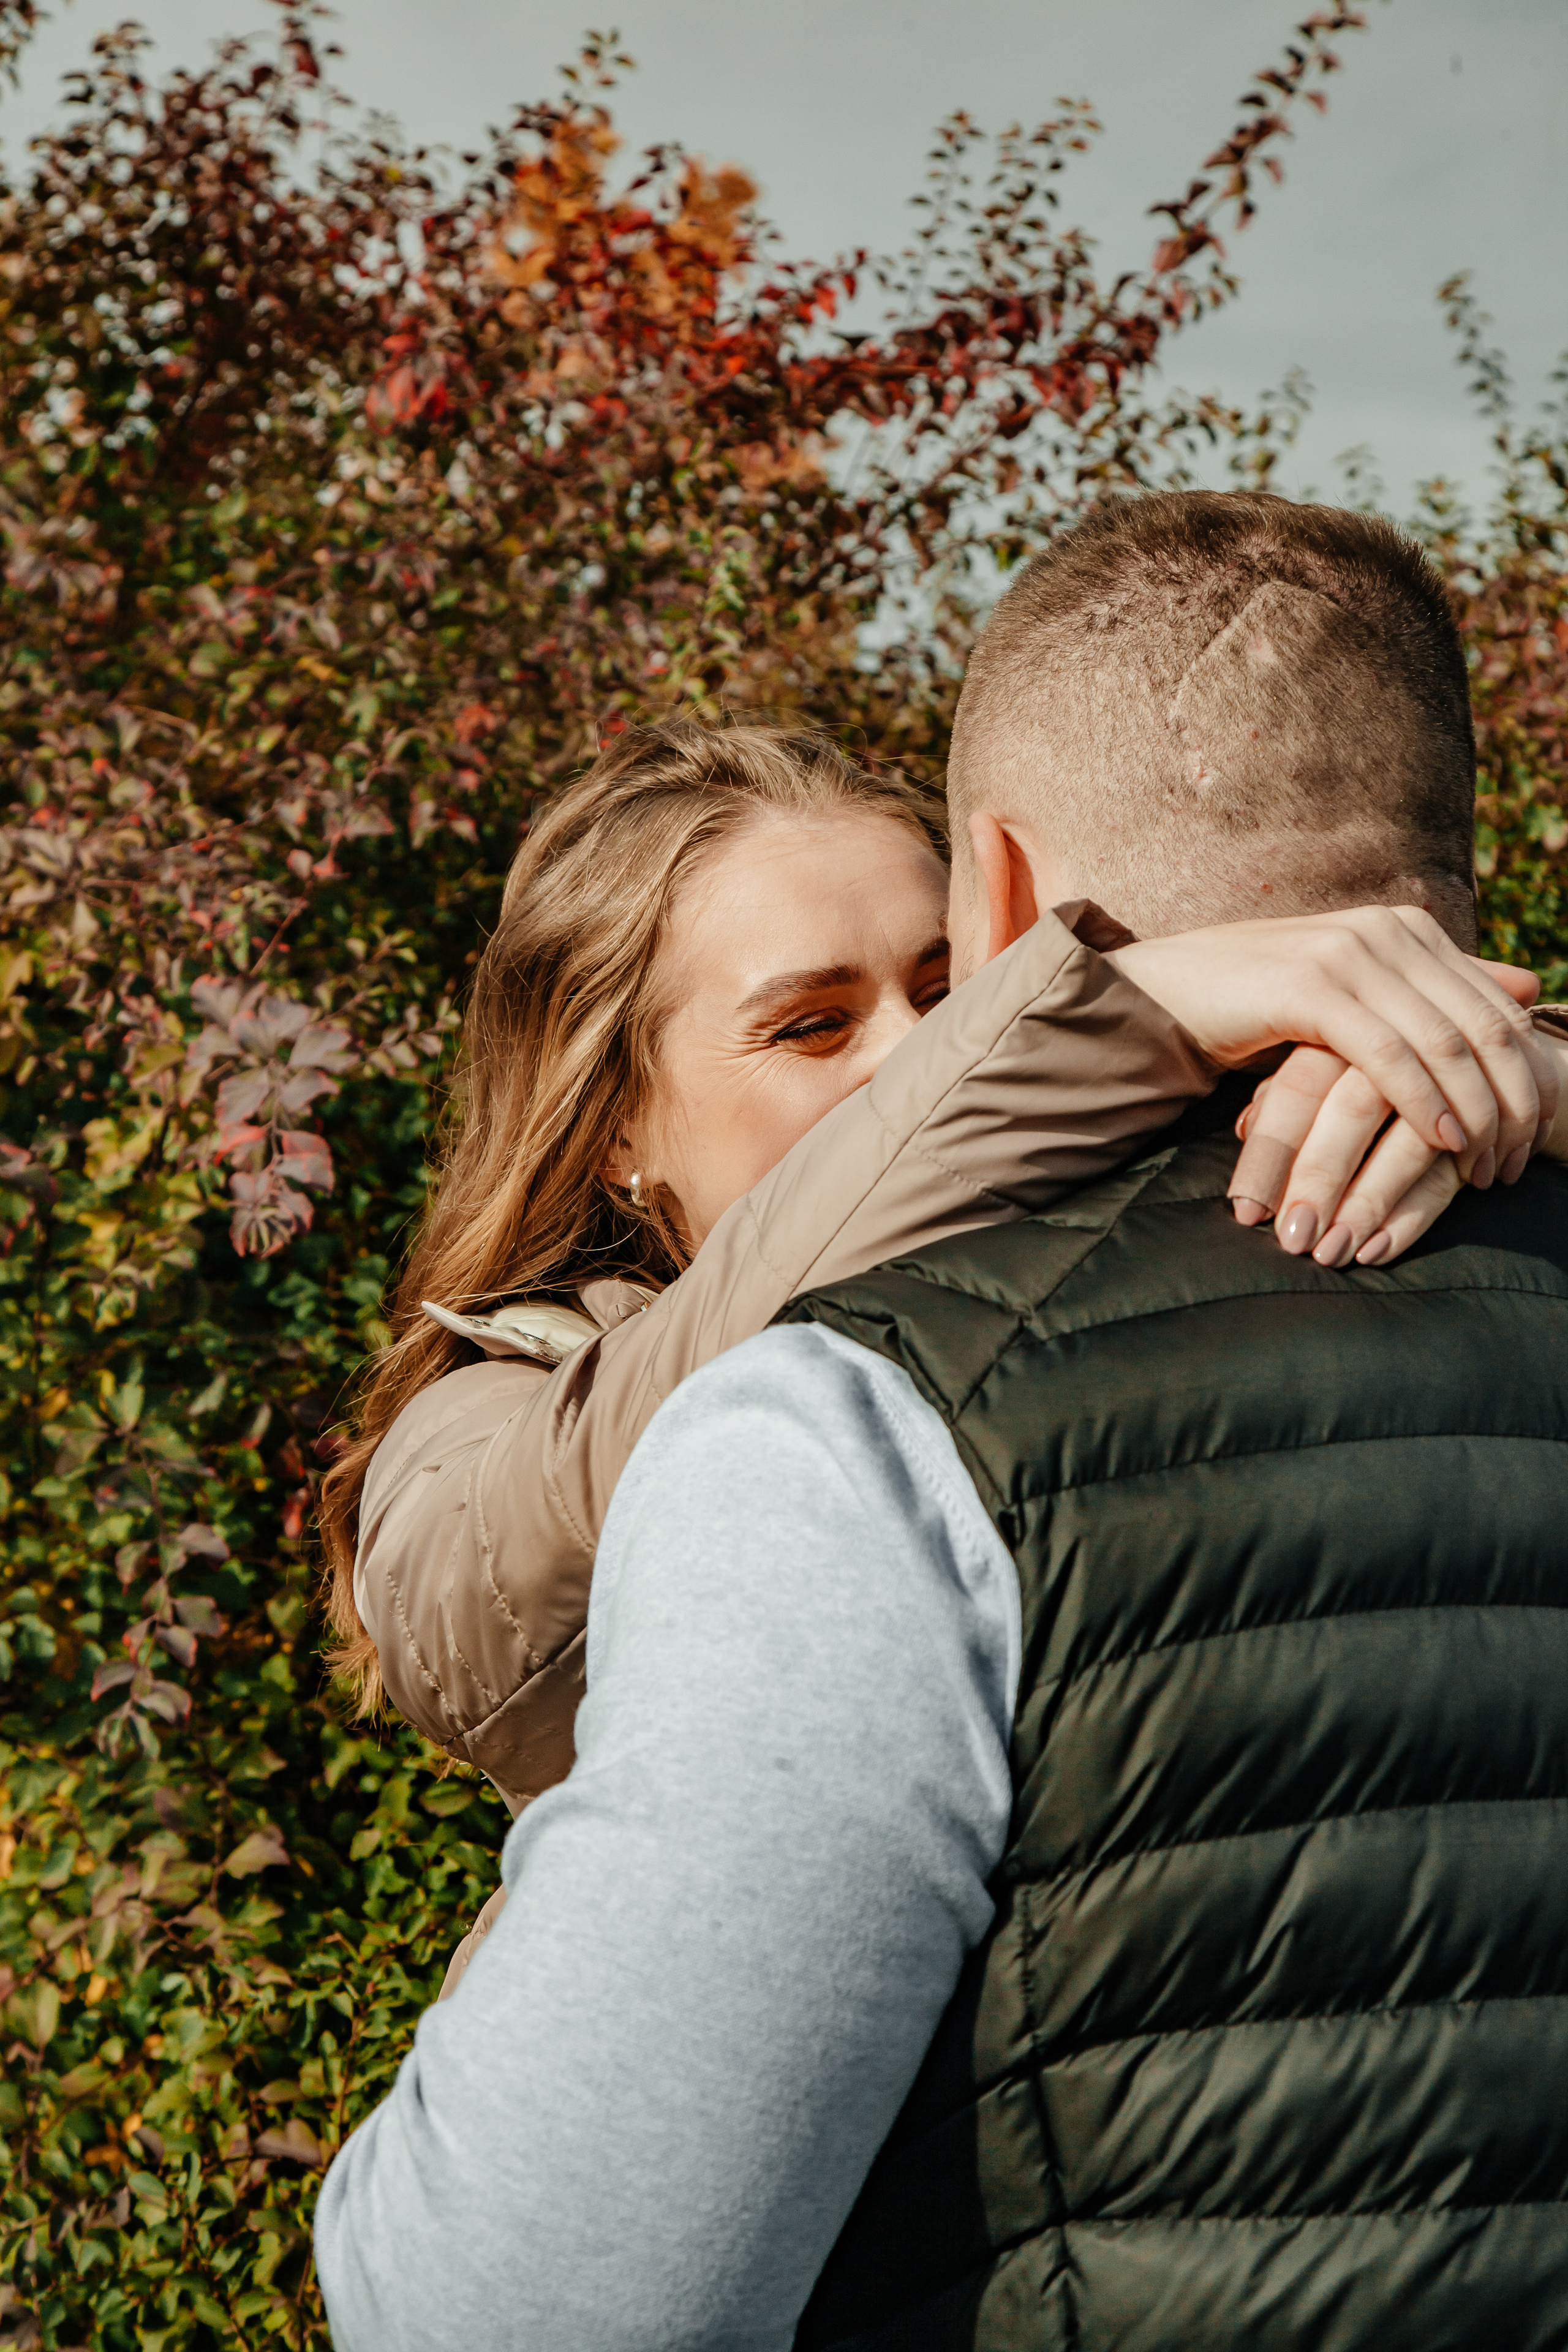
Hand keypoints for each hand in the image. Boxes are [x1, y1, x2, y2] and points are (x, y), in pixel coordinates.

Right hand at [1114, 906, 1556, 1173]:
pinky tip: (1443, 1141)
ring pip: (1444, 1042)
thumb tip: (1530, 985)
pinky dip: (1425, 1102)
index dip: (1526, 1074)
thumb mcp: (1358, 995)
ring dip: (1476, 1113)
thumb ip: (1438, 989)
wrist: (1163, 993)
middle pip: (1483, 1025)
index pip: (1495, 1006)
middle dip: (1512, 1102)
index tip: (1532, 1138)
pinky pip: (1389, 1055)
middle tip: (1517, 1165)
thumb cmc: (1257, 1002)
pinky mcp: (1313, 987)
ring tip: (1486, 1168)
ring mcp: (1350, 953)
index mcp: (1407, 927)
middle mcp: (1388, 930)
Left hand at [1231, 1025, 1567, 1266]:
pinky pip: (1448, 1175)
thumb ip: (1284, 1091)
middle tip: (1290, 1239)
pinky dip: (1413, 1216)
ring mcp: (1447, 1089)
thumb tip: (1240, 1125)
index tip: (1244, 1209)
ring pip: (1408, 1145)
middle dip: (1318, 1180)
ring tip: (1329, 1254)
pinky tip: (1376, 1252)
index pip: (1298, 1088)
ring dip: (1366, 1205)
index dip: (1270, 1151)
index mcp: (1346, 1027)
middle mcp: (1396, 1051)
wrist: (1473, 1060)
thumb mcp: (1324, 1069)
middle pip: (1352, 1112)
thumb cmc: (1371, 1070)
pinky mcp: (1481, 1129)